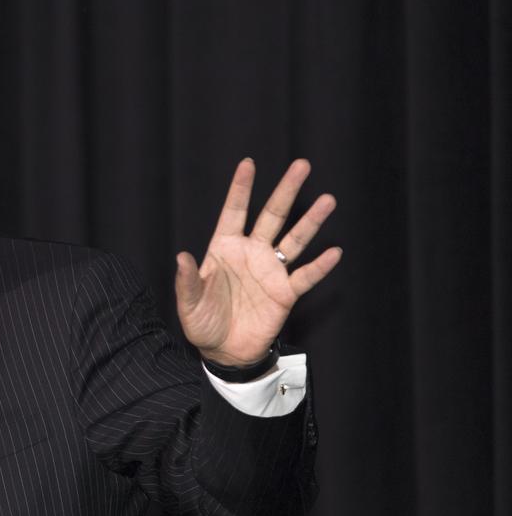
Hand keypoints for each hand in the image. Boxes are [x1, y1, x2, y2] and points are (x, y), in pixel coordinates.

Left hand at [175, 158, 341, 366]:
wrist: (223, 352)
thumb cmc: (203, 322)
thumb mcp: (188, 303)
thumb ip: (187, 280)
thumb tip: (181, 256)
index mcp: (224, 248)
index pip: (234, 212)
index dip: (240, 189)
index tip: (248, 163)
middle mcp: (251, 253)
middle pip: (272, 216)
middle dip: (286, 191)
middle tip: (302, 165)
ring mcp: (270, 271)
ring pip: (294, 240)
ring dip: (311, 221)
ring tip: (328, 200)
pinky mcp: (285, 293)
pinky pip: (305, 276)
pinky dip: (320, 266)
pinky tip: (334, 252)